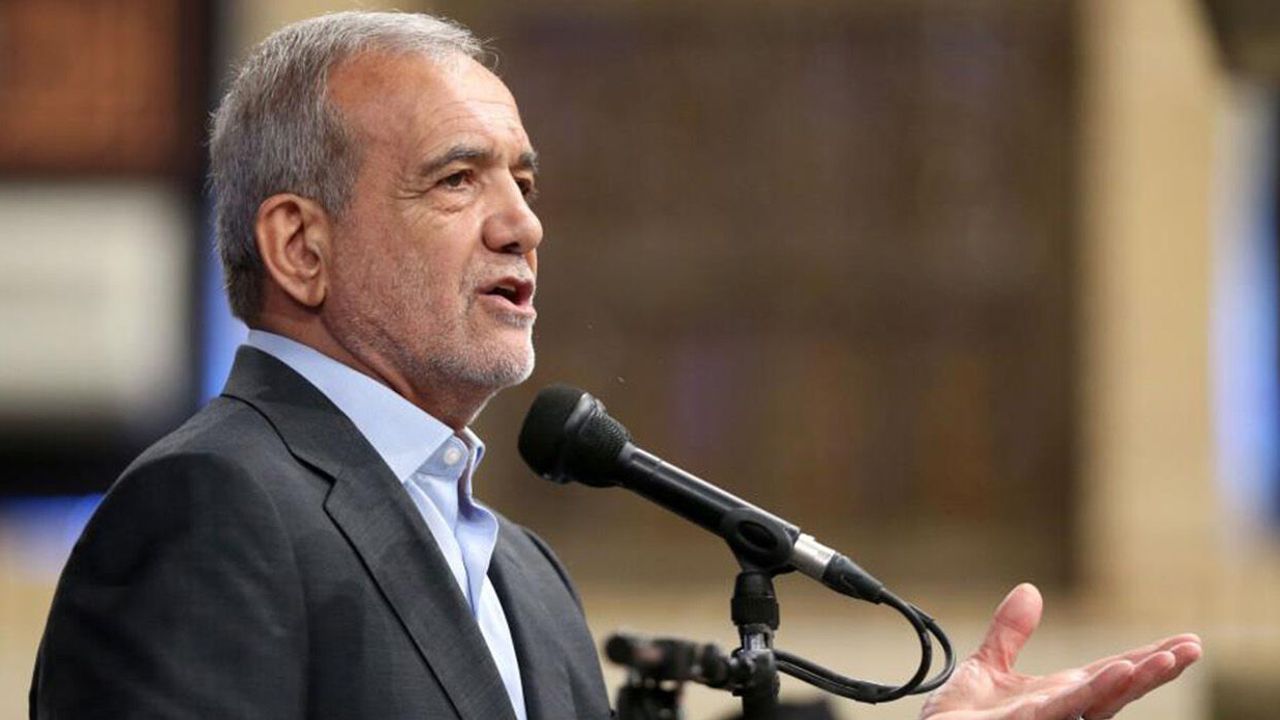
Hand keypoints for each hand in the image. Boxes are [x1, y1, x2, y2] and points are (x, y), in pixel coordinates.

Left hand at [919, 584, 1200, 719]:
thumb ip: (1010, 633)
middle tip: (1194, 648)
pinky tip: (1119, 673)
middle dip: (1157, 671)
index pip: (1111, 674)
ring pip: (1103, 702)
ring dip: (1137, 682)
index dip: (1147, 658)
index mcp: (1059, 696)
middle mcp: (1064, 712)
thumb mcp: (986, 667)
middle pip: (1119, 689)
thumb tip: (1030, 591)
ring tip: (1167, 659)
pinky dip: (1095, 692)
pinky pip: (1068, 709)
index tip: (1184, 641)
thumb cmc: (962, 719)